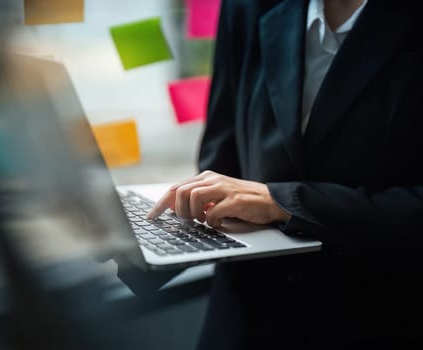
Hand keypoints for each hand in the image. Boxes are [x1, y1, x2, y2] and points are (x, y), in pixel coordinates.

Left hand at [146, 170, 289, 226]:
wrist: (271, 201)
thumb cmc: (241, 201)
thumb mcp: (216, 198)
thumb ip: (196, 200)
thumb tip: (173, 208)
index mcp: (206, 178)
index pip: (175, 188)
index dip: (160, 204)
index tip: (151, 217)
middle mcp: (213, 180)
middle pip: (181, 192)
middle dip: (179, 211)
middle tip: (187, 221)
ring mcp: (224, 189)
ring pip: (193, 197)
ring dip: (194, 214)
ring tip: (203, 220)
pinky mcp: (235, 200)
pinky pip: (213, 211)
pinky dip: (211, 221)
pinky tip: (217, 223)